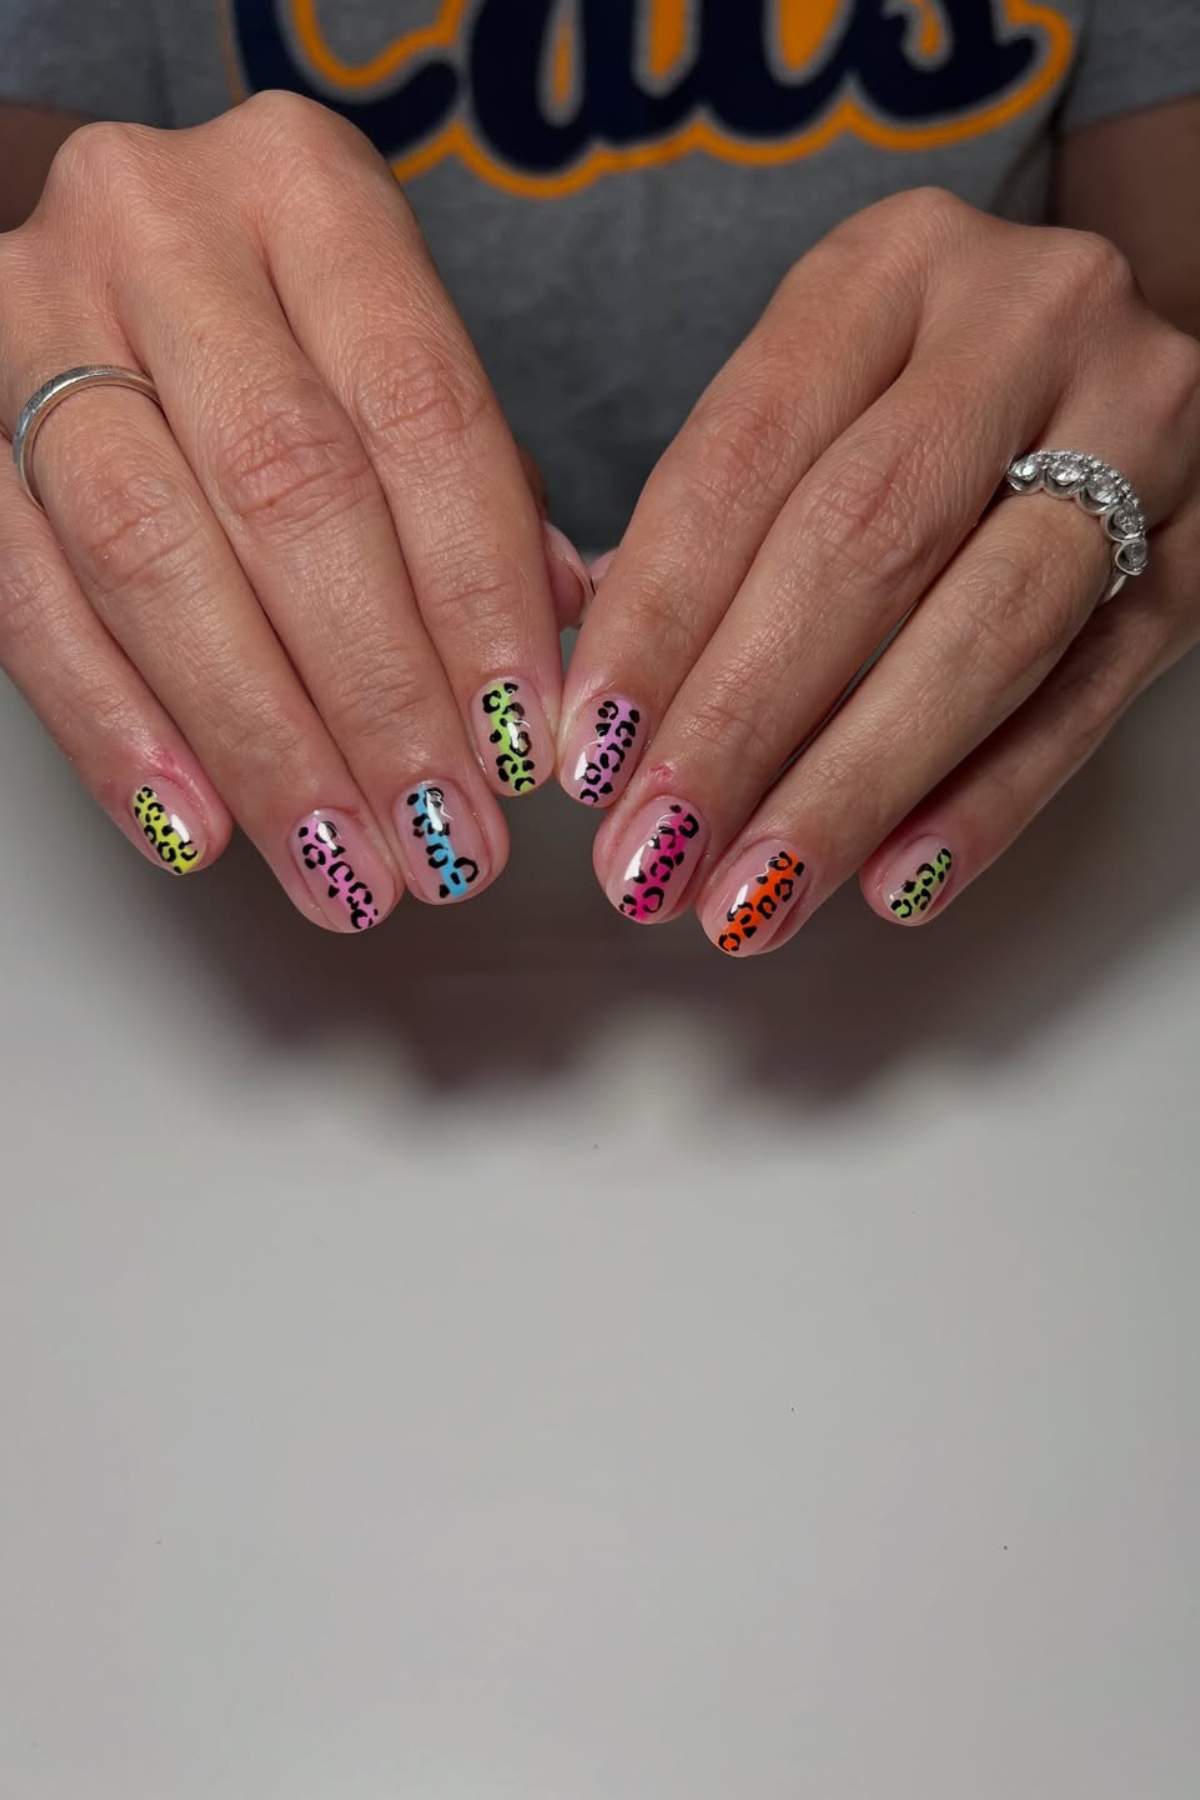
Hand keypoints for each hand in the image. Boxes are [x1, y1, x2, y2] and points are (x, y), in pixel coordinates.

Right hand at [0, 92, 582, 928]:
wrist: (108, 271)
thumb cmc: (284, 331)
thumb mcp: (398, 357)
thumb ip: (478, 487)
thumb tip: (561, 631)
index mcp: (308, 194)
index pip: (420, 414)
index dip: (477, 600)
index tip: (519, 746)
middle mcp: (161, 229)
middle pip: (287, 491)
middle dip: (377, 697)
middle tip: (440, 839)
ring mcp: (34, 319)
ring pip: (151, 554)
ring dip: (259, 739)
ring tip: (341, 865)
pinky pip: (24, 597)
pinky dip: (115, 730)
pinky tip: (198, 829)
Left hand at [557, 189, 1199, 952]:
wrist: (1122, 361)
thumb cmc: (929, 397)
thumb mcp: (819, 400)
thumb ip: (717, 527)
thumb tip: (599, 714)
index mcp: (887, 269)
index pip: (743, 454)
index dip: (658, 618)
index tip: (588, 752)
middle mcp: (1026, 319)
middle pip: (862, 544)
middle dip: (742, 722)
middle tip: (656, 852)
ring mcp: (1139, 428)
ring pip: (985, 630)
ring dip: (852, 785)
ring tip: (755, 896)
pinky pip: (1090, 695)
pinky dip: (987, 799)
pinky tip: (897, 883)